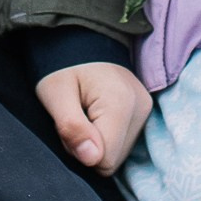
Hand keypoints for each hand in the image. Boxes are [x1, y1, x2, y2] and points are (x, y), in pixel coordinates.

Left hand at [35, 59, 153, 175]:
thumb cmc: (61, 65)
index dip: (78, 150)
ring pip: (118, 153)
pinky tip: (94, 115)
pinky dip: (105, 136)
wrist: (78, 38)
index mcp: (120, 103)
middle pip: (113, 159)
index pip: (104, 161)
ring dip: (96, 142)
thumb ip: (71, 127)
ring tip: (82, 114)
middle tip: (72, 118)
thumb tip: (93, 159)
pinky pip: (123, 142)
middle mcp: (141, 107)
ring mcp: (146, 109)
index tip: (67, 125)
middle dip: (88, 148)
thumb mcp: (54, 93)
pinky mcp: (144, 111)